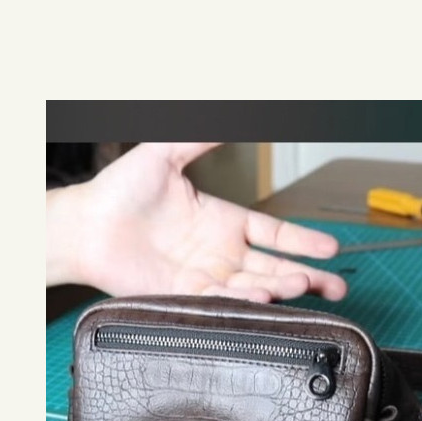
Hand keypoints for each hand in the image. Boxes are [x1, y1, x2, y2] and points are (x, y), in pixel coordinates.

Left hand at [50, 143, 347, 302]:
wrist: (85, 226)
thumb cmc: (119, 191)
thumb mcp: (164, 155)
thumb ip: (198, 139)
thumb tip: (229, 118)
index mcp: (223, 222)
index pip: (275, 235)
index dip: (304, 242)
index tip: (330, 248)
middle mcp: (220, 254)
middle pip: (275, 268)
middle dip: (308, 277)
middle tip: (336, 286)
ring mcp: (205, 278)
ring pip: (254, 287)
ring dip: (280, 288)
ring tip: (303, 284)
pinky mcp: (184, 297)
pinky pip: (220, 302)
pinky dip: (242, 302)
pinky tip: (260, 297)